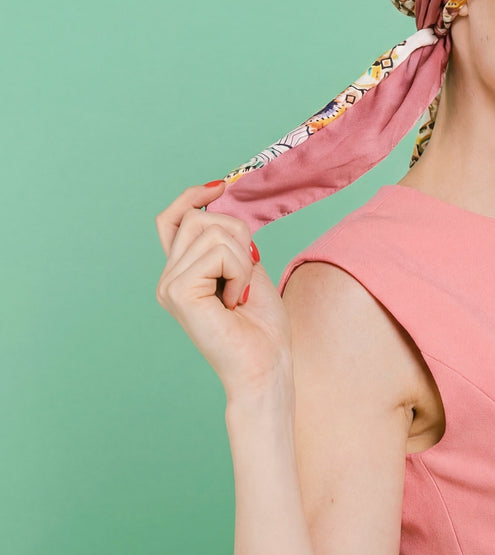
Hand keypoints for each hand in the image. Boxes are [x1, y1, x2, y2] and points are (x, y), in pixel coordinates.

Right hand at [155, 181, 291, 396]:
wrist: (266, 367)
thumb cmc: (263, 329)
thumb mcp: (250, 270)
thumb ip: (232, 241)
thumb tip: (222, 201)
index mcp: (183, 273)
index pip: (173, 219)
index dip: (192, 197)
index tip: (220, 187)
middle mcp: (169, 278)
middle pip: (198, 218)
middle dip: (237, 235)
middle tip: (247, 275)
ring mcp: (169, 285)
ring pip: (210, 231)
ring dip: (241, 258)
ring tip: (241, 293)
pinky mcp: (178, 292)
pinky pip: (217, 252)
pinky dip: (239, 271)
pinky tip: (236, 299)